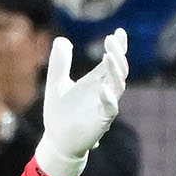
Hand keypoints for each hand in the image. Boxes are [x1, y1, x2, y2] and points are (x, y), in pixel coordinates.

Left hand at [36, 28, 127, 175]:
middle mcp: (104, 90)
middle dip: (118, 53)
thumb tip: (62, 40)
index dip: (119, 46)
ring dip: (116, 70)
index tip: (119, 32)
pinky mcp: (102, 121)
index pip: (112, 60)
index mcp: (96, 80)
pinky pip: (111, 108)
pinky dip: (108, 98)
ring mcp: (105, 105)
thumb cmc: (59, 114)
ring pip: (119, 85)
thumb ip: (59, 64)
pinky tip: (102, 88)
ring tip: (108, 56)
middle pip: (119, 68)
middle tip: (111, 39)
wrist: (56, 143)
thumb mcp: (55, 85)